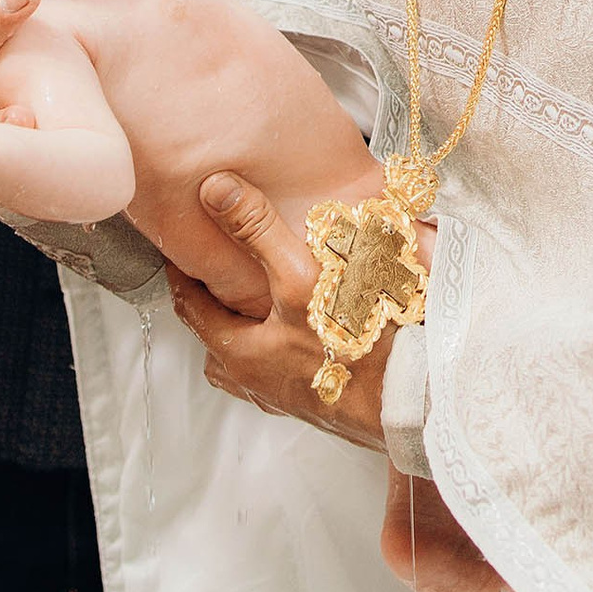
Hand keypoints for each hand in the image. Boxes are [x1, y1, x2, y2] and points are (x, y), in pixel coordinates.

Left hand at [166, 171, 428, 453]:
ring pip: (252, 361)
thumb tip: (215, 189)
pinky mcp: (321, 402)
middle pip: (218, 340)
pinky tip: (313, 331)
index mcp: (239, 353)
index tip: (179, 252)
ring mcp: (289, 397)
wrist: (413, 400)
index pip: (191, 308)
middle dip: (216, 308)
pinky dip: (288, 348)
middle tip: (221, 274)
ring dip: (253, 333)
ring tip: (267, 300)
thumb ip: (257, 232)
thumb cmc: (354, 345)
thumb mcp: (301, 277)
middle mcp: (257, 382)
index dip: (182, 275)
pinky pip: (287, 371)